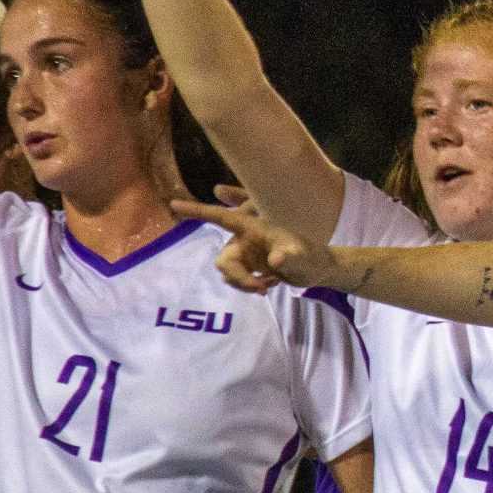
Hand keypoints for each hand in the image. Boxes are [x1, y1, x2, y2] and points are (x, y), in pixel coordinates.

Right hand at [171, 195, 331, 291]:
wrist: (318, 269)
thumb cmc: (312, 257)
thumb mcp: (305, 258)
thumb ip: (292, 257)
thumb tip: (275, 259)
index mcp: (254, 228)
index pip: (221, 217)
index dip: (198, 211)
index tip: (173, 203)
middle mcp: (245, 239)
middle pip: (224, 259)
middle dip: (236, 276)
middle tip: (257, 289)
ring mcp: (246, 254)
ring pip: (228, 272)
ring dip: (243, 284)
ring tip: (267, 287)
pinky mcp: (248, 267)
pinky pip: (236, 279)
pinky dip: (248, 286)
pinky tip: (270, 285)